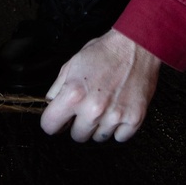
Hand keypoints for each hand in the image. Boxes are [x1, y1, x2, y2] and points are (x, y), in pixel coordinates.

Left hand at [41, 29, 160, 142]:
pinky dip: (118, 128)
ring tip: (105, 106)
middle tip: (87, 108)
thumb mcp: (71, 64)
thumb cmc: (105, 52)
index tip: (60, 119)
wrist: (136, 46)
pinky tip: (118, 111)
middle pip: (77, 136)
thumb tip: (51, 105)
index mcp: (74, 94)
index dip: (53, 121)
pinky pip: (120, 138)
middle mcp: (93, 109)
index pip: (49, 126)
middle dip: (79, 124)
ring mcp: (115, 116)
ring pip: (98, 138)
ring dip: (99, 126)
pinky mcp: (134, 118)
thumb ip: (57, 88)